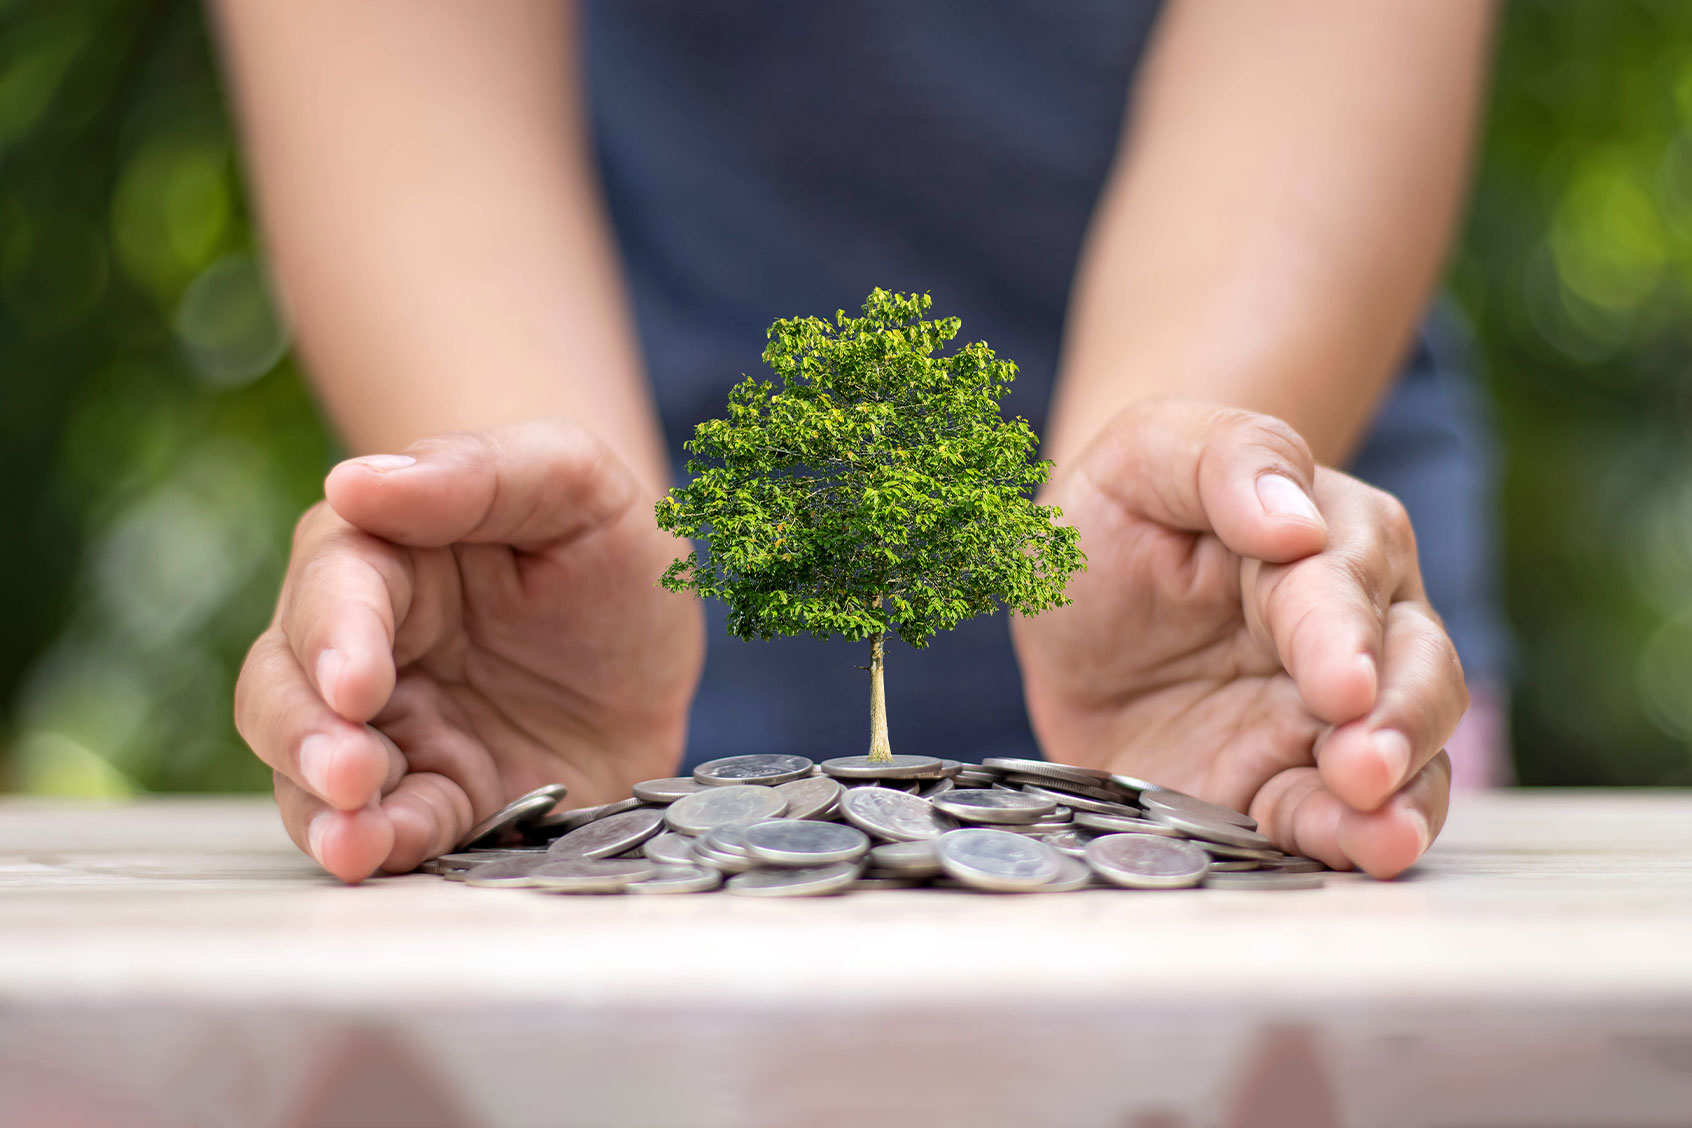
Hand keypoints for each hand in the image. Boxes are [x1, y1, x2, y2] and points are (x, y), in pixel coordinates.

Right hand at [235, 420, 703, 882]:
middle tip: (349, 771)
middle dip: (305, 734)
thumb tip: (354, 480)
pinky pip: (392, 830)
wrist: (660, 640)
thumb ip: (475, 472)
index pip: (333, 585)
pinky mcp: (438, 797)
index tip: (354, 682)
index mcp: (386, 552)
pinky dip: (384, 848)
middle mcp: (367, 645)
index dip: (333, 635)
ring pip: (311, 773)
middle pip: (285, 687)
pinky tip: (387, 856)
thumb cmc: (605, 540)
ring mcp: (395, 729)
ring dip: (323, 809)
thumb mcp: (573, 482)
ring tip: (353, 840)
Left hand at [1011, 400, 1465, 877]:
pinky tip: (1359, 855)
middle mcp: (1353, 626)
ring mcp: (1326, 717)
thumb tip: (1295, 518)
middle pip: (1411, 669)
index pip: (1344, 582)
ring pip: (1405, 754)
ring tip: (1383, 834)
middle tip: (1364, 766)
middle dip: (1398, 720)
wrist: (1072, 611)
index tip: (1339, 683)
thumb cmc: (1119, 516)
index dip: (1342, 634)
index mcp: (1323, 536)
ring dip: (1402, 796)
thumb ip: (1224, 460)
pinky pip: (1336, 819)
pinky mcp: (1288, 785)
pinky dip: (1350, 840)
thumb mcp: (1144, 459)